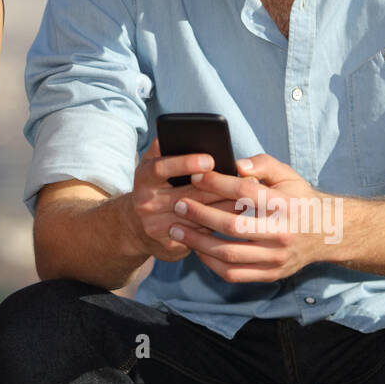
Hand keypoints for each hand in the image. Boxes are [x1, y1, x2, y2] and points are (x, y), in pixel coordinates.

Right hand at [125, 136, 248, 262]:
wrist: (136, 226)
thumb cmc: (158, 185)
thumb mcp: (156, 164)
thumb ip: (169, 149)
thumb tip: (197, 137)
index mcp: (144, 175)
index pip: (162, 167)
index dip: (186, 163)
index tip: (210, 160)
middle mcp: (145, 201)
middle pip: (186, 194)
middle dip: (218, 189)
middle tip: (246, 181)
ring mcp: (154, 225)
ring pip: (197, 217)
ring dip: (224, 208)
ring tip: (248, 200)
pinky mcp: (166, 246)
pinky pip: (198, 236)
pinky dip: (218, 228)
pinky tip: (236, 221)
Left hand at [169, 153, 338, 282]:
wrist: (327, 233)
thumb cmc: (299, 198)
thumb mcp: (288, 174)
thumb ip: (262, 164)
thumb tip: (236, 165)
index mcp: (285, 205)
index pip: (245, 192)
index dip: (217, 183)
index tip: (195, 176)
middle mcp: (282, 233)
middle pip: (232, 226)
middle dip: (199, 214)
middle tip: (178, 204)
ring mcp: (276, 258)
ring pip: (228, 254)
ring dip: (198, 242)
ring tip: (177, 229)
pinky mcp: (270, 274)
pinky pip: (233, 274)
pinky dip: (210, 263)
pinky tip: (196, 248)